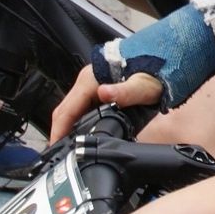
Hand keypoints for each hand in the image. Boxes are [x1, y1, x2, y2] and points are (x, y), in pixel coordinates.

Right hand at [49, 64, 163, 141]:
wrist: (160, 59)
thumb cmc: (152, 72)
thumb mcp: (141, 86)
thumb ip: (124, 92)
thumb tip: (103, 93)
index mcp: (90, 80)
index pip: (66, 109)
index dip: (58, 130)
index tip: (55, 148)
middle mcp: (86, 81)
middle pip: (65, 110)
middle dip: (59, 132)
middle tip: (59, 153)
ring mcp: (90, 85)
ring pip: (71, 109)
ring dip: (67, 128)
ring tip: (68, 148)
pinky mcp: (96, 89)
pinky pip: (81, 108)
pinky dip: (77, 122)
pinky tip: (81, 134)